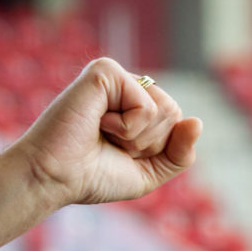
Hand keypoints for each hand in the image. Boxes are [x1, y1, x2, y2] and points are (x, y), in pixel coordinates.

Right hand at [10, 57, 201, 204]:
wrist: (54, 178)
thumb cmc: (93, 175)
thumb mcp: (149, 172)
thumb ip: (179, 153)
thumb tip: (197, 122)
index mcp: (136, 104)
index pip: (177, 121)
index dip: (156, 148)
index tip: (120, 153)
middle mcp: (128, 86)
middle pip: (175, 113)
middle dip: (148, 143)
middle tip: (112, 144)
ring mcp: (117, 77)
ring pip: (166, 108)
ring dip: (137, 137)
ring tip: (103, 134)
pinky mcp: (105, 72)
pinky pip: (146, 105)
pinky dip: (127, 127)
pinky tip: (98, 124)